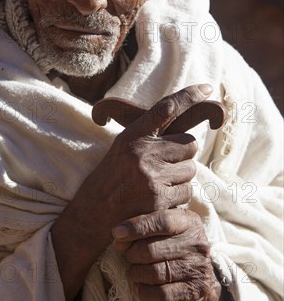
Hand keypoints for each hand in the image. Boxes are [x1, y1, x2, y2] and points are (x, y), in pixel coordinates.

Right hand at [67, 85, 212, 250]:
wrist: (93, 213)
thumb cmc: (110, 178)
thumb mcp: (123, 147)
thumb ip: (148, 135)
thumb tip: (181, 127)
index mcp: (133, 135)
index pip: (165, 108)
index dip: (188, 96)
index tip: (207, 88)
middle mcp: (143, 152)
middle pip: (189, 144)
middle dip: (182, 156)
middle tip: (163, 167)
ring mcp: (152, 176)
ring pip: (190, 170)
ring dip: (180, 179)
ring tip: (156, 186)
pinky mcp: (160, 200)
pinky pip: (187, 193)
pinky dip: (177, 199)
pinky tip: (157, 201)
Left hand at [112, 208, 224, 300]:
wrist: (201, 272)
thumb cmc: (174, 242)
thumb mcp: (166, 226)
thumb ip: (144, 225)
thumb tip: (118, 236)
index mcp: (189, 221)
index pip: (161, 221)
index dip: (136, 227)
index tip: (116, 233)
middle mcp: (197, 242)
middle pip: (152, 250)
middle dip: (132, 254)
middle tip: (127, 255)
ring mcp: (198, 267)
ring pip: (155, 273)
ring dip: (136, 273)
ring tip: (133, 271)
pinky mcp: (195, 289)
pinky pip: (162, 294)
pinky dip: (145, 291)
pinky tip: (140, 286)